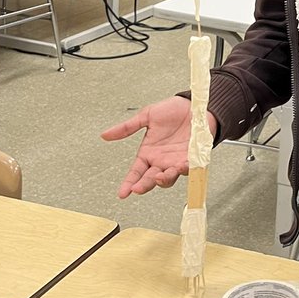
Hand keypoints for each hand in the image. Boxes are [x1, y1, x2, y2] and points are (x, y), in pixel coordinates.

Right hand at [101, 96, 215, 197]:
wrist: (194, 104)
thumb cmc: (172, 110)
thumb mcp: (147, 116)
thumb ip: (127, 127)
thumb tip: (104, 135)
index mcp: (148, 153)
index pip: (136, 172)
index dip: (129, 183)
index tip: (122, 193)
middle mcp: (161, 161)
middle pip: (150, 179)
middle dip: (144, 185)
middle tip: (138, 188)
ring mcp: (176, 161)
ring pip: (169, 178)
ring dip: (164, 179)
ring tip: (160, 176)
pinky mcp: (192, 157)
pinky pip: (188, 168)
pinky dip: (185, 169)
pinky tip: (180, 166)